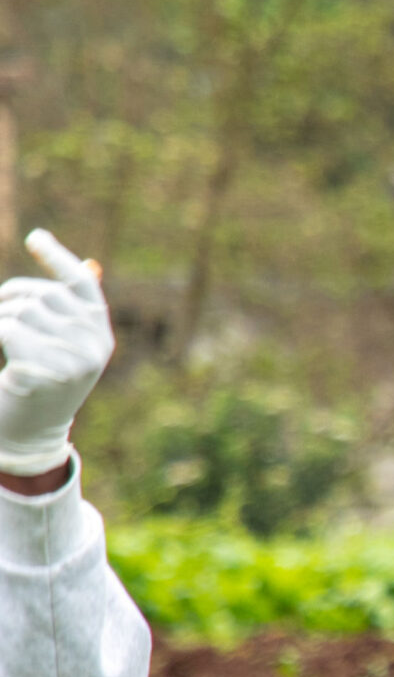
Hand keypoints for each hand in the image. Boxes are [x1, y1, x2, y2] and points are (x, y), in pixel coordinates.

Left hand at [0, 230, 113, 476]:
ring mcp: (72, 361)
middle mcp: (94, 347)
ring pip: (22, 310)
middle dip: (11, 299)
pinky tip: (4, 357)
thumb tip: (90, 263)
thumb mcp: (60, 348)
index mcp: (101, 337)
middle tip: (0, 315)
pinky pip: (8, 330)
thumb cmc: (39, 387)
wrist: (28, 438)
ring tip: (4, 343)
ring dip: (1, 319)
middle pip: (43, 295)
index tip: (34, 237)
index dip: (58, 259)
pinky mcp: (44, 373)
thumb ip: (66, 312)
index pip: (81, 286)